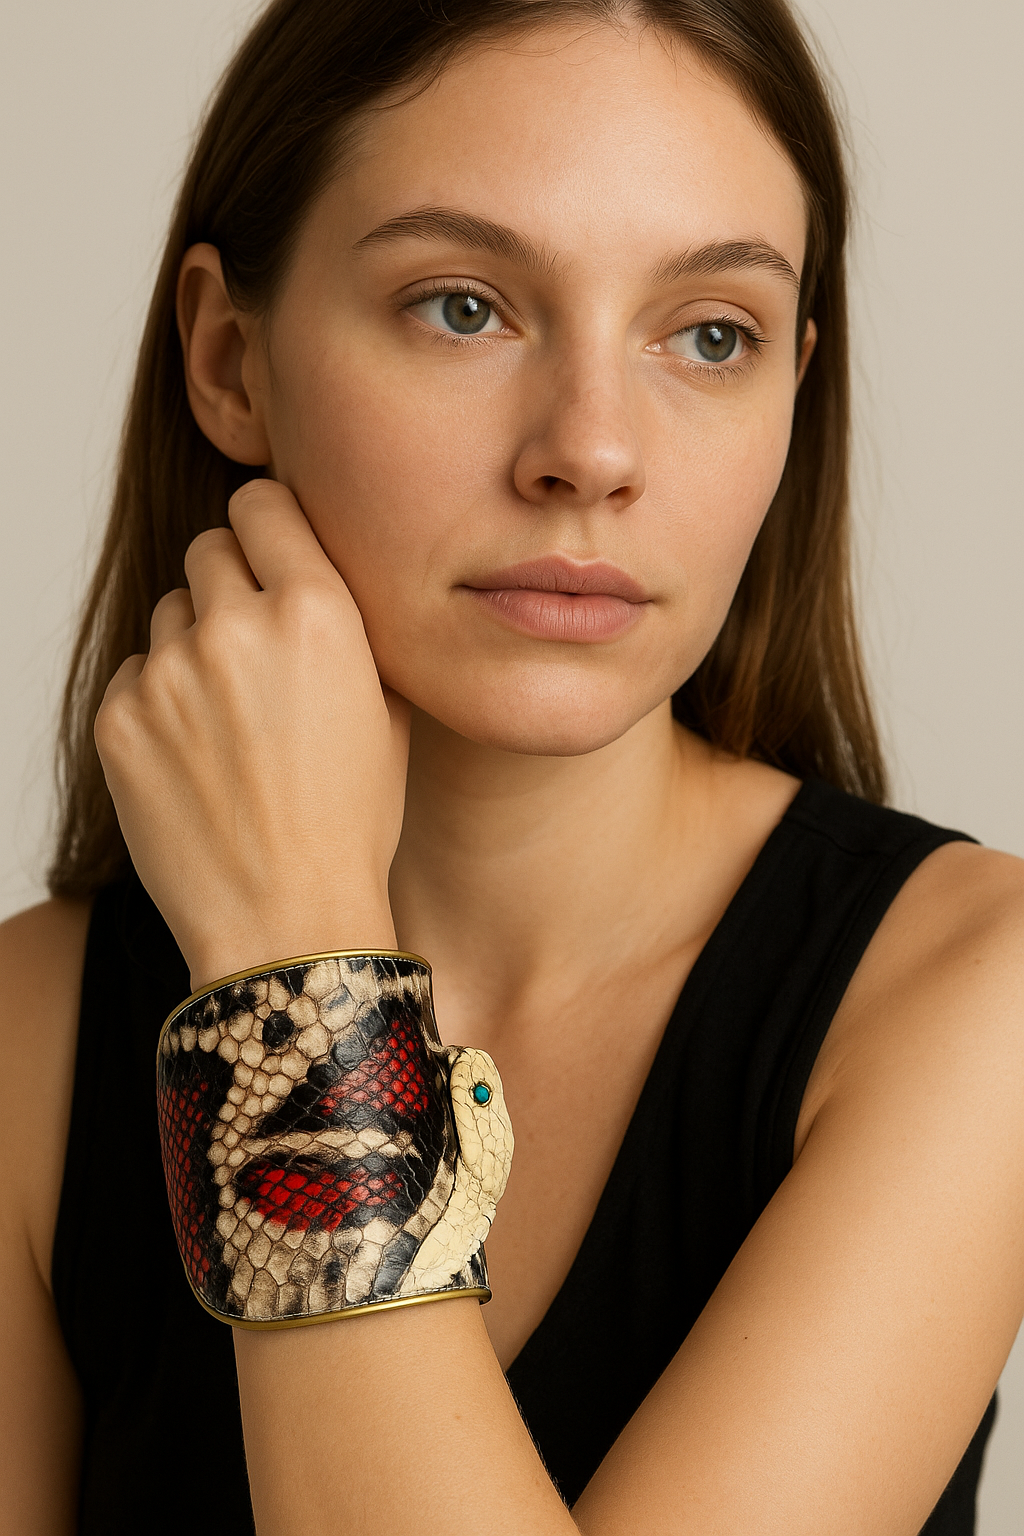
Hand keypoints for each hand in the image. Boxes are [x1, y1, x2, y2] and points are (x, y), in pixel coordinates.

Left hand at [95, 479, 407, 987]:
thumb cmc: (351, 825)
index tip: (271, 550)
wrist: (286, 922)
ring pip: (170, 616)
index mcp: (316, 612)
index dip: (268, 525)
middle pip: (210, 550)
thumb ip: (352, 628)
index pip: (262, 503)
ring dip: (195, 648)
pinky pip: (136, 677)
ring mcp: (168, 673)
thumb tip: (320, 577)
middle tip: (256, 650)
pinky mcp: (118, 719)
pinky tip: (197, 760)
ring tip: (231, 723)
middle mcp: (236, 626)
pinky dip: (160, 705)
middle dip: (232, 586)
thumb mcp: (389, 713)